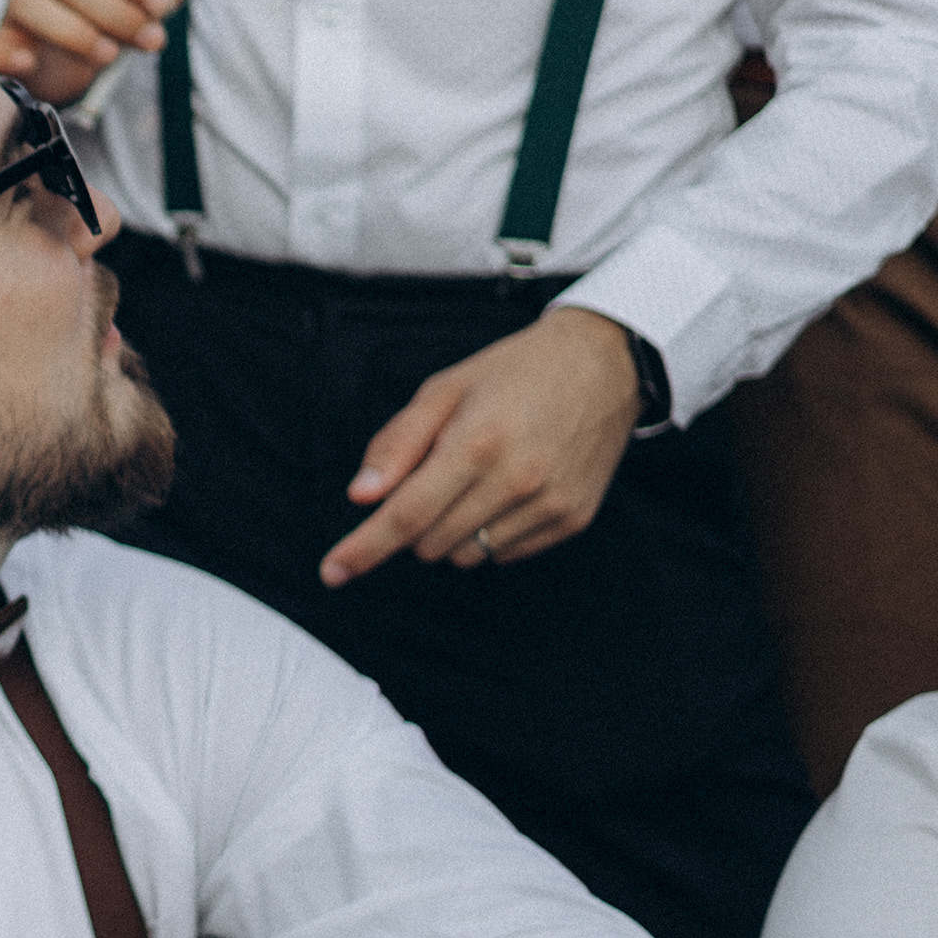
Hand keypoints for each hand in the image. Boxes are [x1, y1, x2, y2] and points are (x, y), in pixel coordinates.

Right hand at [0, 0, 187, 105]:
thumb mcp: (141, 3)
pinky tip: (28, 62)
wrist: (66, 68)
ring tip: (109, 56)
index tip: (160, 4)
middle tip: (150, 39)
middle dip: (114, 9)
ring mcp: (8, 3)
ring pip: (27, 2)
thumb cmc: (104, 23)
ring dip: (75, 31)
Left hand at [317, 306, 636, 586]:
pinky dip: (489, 534)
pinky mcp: (572, 519)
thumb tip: (360, 497)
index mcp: (477, 443)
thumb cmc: (515, 373)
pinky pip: (503, 554)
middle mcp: (517, 480)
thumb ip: (397, 443)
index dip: (364, 548)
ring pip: (465, 555)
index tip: (332, 572)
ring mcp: (549, 504)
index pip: (406, 515)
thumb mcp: (445, 389)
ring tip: (476, 477)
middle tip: (432, 477)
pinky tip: (506, 490)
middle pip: (429, 543)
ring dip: (451, 531)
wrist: (605, 365)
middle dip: (413, 522)